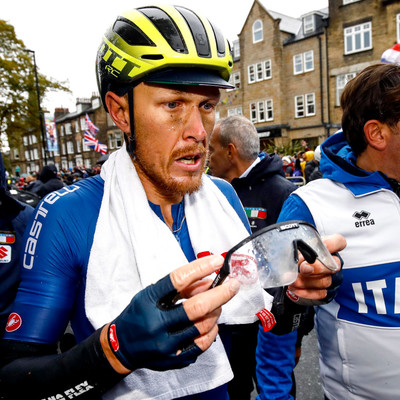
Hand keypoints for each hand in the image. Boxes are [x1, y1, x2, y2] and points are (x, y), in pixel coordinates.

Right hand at [101, 255, 239, 373]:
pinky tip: (211, 322)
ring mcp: (165, 344)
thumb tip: (209, 281)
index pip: (177, 280)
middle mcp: (156, 323)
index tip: (217, 260)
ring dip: (217, 310)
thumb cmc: (139, 314)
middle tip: (233, 284)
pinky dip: (211, 330)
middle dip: (220, 294)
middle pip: (196, 307)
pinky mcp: (173, 360)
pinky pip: (202, 344)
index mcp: (148, 301)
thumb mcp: (151, 294)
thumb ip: (179, 288)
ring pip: (203, 326)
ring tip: (219, 302)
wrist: (121, 347)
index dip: (200, 268)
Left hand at [286, 234, 345, 304]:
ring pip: (325, 281)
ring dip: (306, 281)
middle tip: (302, 268)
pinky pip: (320, 294)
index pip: (338, 242)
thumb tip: (293, 256)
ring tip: (292, 280)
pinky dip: (305, 292)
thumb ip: (297, 249)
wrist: (293, 274)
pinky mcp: (328, 292)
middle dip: (317, 267)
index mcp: (328, 249)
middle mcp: (334, 263)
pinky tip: (294, 288)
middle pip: (334, 265)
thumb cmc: (297, 258)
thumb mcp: (296, 249)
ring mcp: (333, 278)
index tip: (320, 246)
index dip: (332, 243)